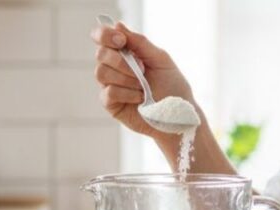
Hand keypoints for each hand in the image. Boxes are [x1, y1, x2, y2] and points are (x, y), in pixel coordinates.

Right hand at [91, 20, 195, 138]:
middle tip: (142, 69)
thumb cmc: (173, 86)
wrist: (179, 115)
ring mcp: (110, 86)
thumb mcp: (161, 59)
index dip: (106, 35)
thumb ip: (140, 42)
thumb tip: (118, 25)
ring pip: (101, 73)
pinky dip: (126, 93)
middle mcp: (114, 68)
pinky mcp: (111, 104)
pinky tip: (140, 98)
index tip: (122, 41)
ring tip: (143, 86)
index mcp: (125, 53)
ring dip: (125, 77)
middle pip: (100, 54)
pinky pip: (108, 93)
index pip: (102, 36)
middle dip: (121, 61)